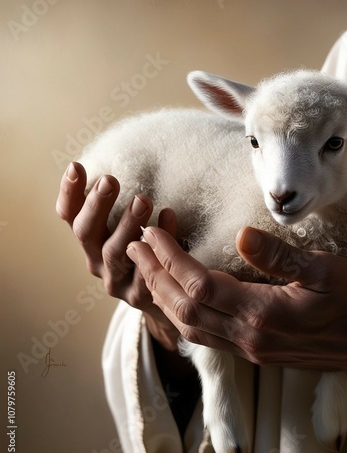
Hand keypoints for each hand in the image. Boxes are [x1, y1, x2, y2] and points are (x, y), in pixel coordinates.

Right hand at [55, 162, 180, 351]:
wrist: (168, 294)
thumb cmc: (147, 249)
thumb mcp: (129, 226)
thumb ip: (122, 205)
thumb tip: (123, 156)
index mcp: (89, 241)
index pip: (69, 216)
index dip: (70, 193)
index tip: (77, 166)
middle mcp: (95, 261)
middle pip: (86, 234)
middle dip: (96, 206)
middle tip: (110, 180)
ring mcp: (116, 281)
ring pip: (115, 253)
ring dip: (127, 225)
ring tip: (143, 200)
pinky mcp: (140, 296)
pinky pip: (149, 268)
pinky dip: (160, 242)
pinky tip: (169, 217)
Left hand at [126, 225, 346, 387]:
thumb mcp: (325, 270)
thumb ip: (280, 256)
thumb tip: (241, 235)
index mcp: (263, 315)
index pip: (199, 285)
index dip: (170, 258)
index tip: (152, 232)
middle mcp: (248, 337)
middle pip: (184, 309)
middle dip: (155, 276)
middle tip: (135, 247)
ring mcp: (249, 349)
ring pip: (189, 327)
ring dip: (163, 296)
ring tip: (146, 268)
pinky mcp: (254, 351)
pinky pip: (204, 336)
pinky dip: (182, 314)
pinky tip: (176, 298)